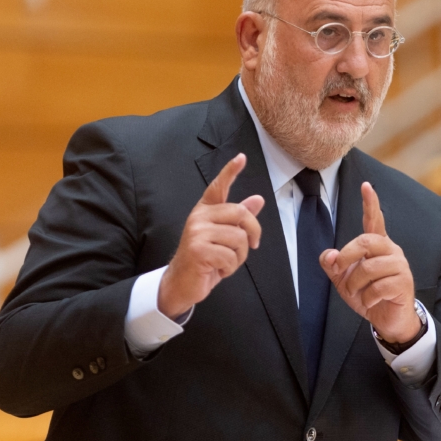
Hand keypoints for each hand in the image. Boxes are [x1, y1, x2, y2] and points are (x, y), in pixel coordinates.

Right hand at [159, 154, 264, 318]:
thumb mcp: (225, 237)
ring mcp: (197, 232)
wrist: (183, 283)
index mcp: (206, 211)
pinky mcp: (198, 250)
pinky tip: (218, 270)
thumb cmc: (206, 259)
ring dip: (240, 257)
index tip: (241, 157)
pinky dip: (230, 268)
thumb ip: (239, 219)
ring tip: (226, 262)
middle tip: (252, 246)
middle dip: (253, 232)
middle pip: (241, 213)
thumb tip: (258, 199)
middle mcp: (199, 217)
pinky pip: (230, 256)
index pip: (218, 187)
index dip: (230, 172)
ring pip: (239, 238)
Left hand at [320, 182, 420, 343]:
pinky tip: (371, 302)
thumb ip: (333, 265)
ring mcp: (400, 266)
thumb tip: (330, 255)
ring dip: (356, 284)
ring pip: (370, 268)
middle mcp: (391, 251)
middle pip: (366, 241)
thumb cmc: (368, 294)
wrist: (387, 320)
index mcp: (377, 246)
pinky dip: (368, 299)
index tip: (365, 185)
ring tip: (358, 294)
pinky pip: (378, 287)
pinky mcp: (404, 283)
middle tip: (339, 271)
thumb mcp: (344, 280)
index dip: (370, 203)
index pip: (374, 220)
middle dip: (347, 256)